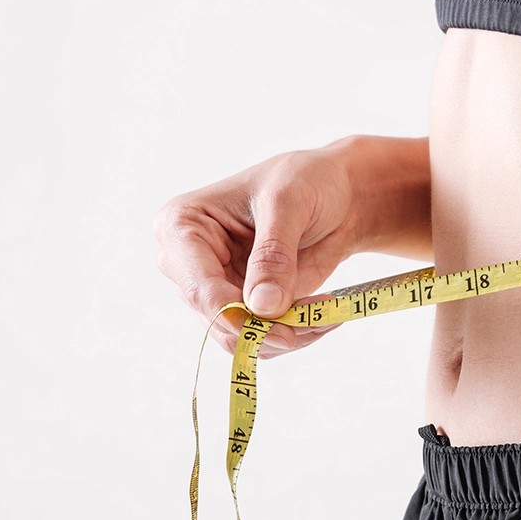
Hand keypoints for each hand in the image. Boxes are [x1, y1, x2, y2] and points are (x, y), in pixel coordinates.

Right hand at [153, 136, 385, 358]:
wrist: (338, 195)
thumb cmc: (306, 181)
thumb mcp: (289, 203)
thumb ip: (274, 253)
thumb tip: (261, 307)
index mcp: (182, 225)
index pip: (197, 285)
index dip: (233, 315)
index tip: (281, 332)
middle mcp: (189, 263)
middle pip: (215, 319)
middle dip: (266, 330)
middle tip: (315, 322)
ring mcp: (217, 287)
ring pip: (239, 337)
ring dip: (286, 336)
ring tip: (326, 315)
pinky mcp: (245, 305)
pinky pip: (261, 339)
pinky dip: (295, 335)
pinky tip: (324, 317)